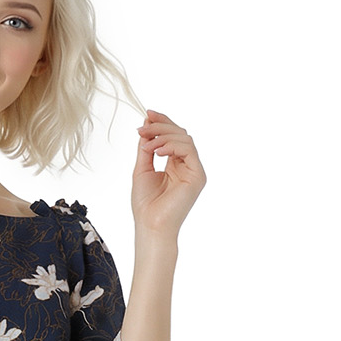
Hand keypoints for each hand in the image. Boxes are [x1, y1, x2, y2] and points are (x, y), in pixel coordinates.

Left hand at [132, 110, 205, 239]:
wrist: (151, 226)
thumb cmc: (146, 204)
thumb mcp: (142, 168)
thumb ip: (147, 147)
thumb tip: (147, 122)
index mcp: (175, 164)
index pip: (172, 136)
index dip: (161, 122)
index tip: (147, 114)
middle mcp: (187, 165)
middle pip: (180, 133)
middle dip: (160, 126)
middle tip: (143, 127)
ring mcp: (194, 170)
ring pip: (185, 139)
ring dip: (163, 136)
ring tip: (147, 144)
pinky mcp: (198, 176)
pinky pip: (188, 150)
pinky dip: (172, 145)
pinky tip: (158, 151)